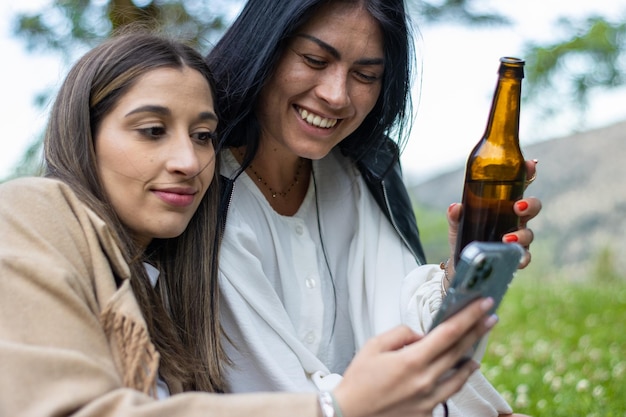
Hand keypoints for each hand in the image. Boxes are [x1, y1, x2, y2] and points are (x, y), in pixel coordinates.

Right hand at [333, 297, 496, 416]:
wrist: (350, 415)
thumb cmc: (359, 380)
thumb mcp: (374, 346)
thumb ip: (401, 334)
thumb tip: (421, 335)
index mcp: (412, 360)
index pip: (449, 333)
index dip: (469, 316)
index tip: (484, 304)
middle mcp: (425, 380)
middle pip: (460, 350)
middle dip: (477, 330)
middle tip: (491, 316)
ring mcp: (429, 399)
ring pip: (461, 374)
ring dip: (472, 355)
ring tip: (479, 341)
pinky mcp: (427, 412)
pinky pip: (449, 391)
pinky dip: (459, 377)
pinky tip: (464, 369)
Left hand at [446, 159, 541, 272]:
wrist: (461, 262)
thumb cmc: (464, 235)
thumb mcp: (457, 223)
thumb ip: (455, 215)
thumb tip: (455, 207)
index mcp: (503, 204)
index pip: (519, 186)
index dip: (528, 174)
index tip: (530, 165)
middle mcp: (514, 219)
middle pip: (532, 207)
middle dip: (530, 204)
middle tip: (518, 206)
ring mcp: (517, 238)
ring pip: (529, 233)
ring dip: (521, 235)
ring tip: (506, 238)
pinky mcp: (515, 256)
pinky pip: (525, 257)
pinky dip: (522, 258)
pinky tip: (517, 260)